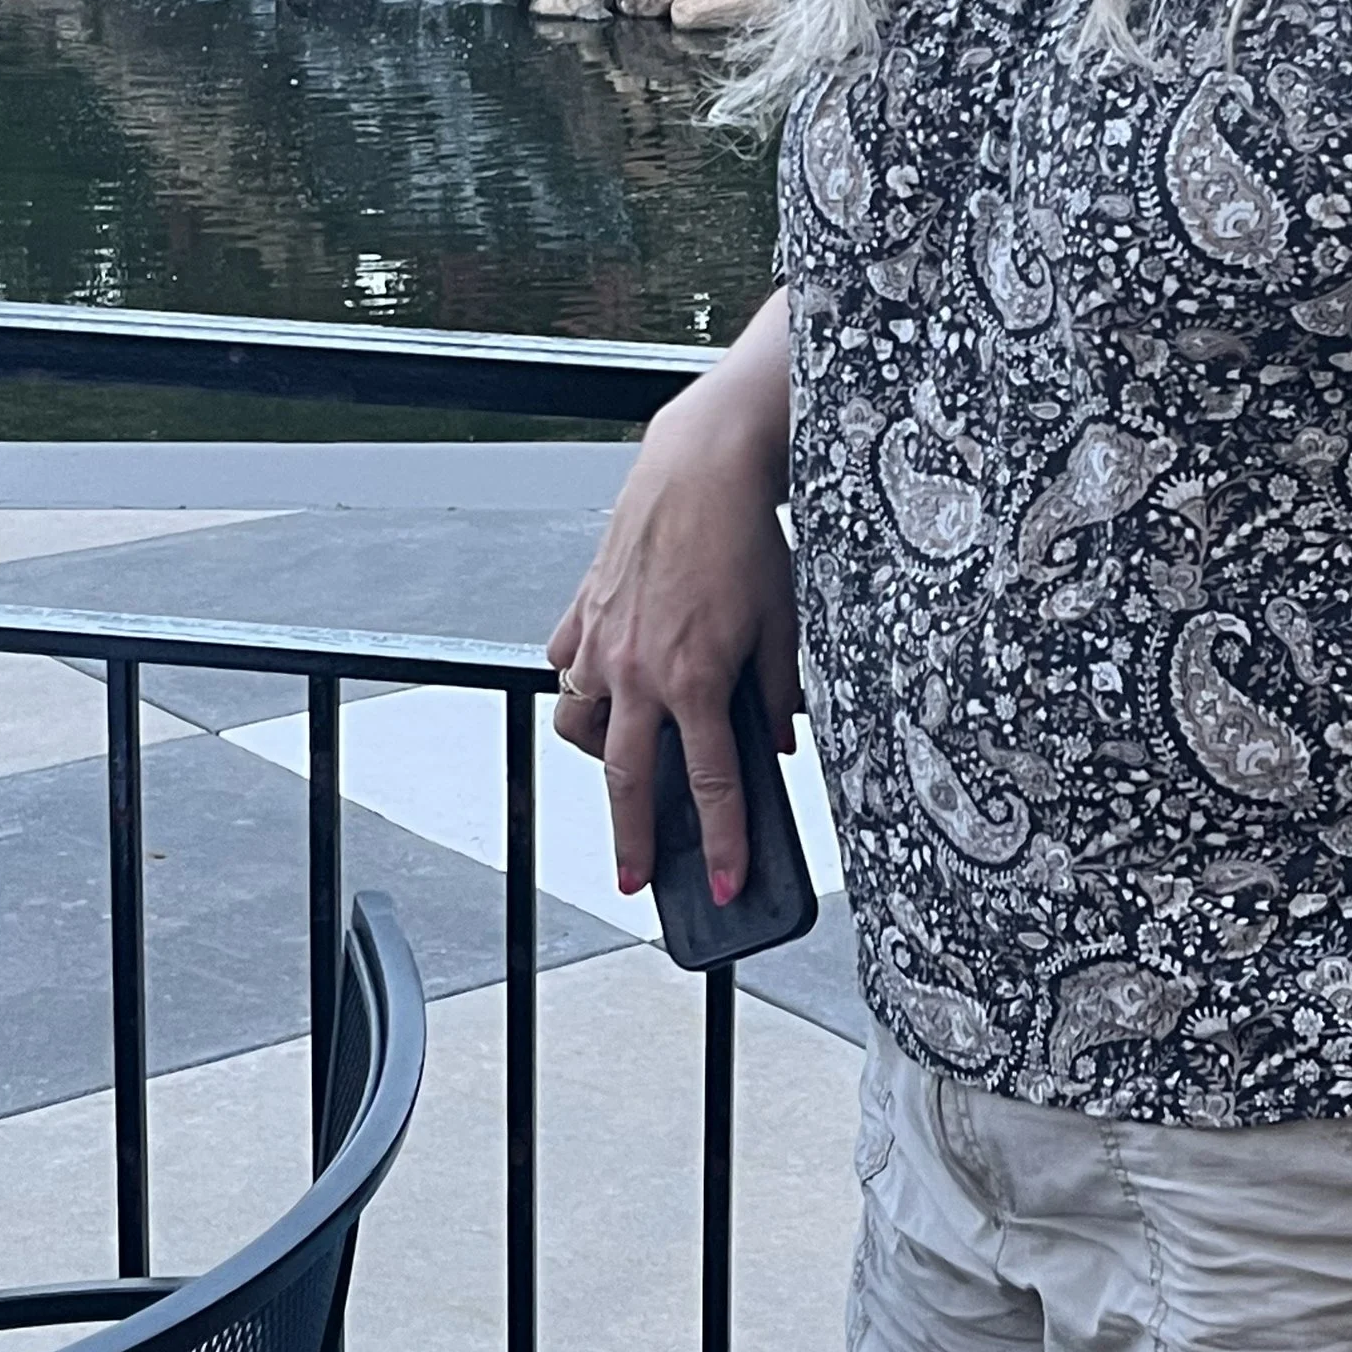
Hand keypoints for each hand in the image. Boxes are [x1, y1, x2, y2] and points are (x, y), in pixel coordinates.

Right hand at [544, 367, 799, 909]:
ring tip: (619, 766)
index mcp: (695, 680)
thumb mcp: (785, 622)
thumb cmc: (747, 538)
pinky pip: (566, 666)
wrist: (700, 467)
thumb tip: (779, 748)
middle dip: (633, 840)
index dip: (723, 844)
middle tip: (636, 879)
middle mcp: (639, 670)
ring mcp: (602, 642)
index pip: (710, 785)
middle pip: (627, 778)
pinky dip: (579, 684)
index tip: (729, 884)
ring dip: (596, 755)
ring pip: (580, 724)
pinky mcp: (583, 610)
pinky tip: (602, 684)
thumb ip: (781, 694)